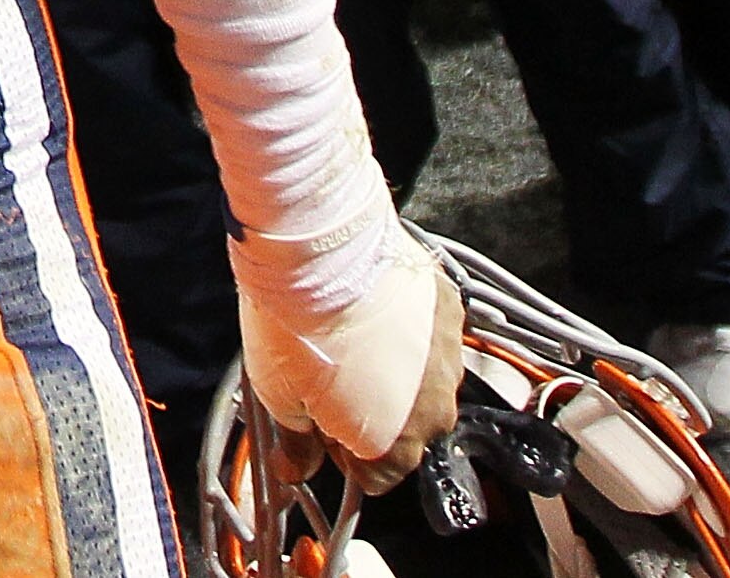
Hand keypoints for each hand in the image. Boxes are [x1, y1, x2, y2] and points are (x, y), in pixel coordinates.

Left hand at [244, 231, 462, 495]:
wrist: (322, 253)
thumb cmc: (297, 327)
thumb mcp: (278, 396)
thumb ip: (296, 443)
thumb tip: (294, 469)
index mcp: (394, 443)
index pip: (375, 477)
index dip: (340, 454)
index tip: (317, 426)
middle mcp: (433, 411)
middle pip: (401, 431)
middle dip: (368, 412)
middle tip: (325, 378)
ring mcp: (449, 362)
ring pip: (420, 384)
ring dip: (391, 371)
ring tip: (347, 339)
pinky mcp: (450, 316)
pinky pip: (430, 339)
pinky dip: (405, 332)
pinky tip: (371, 311)